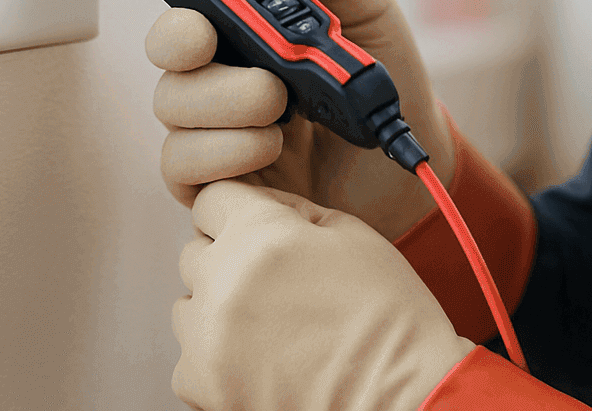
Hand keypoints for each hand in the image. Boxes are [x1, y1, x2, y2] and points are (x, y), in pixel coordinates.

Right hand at [147, 0, 455, 239]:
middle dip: (210, 75)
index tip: (201, 23)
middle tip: (268, 86)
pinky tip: (275, 155)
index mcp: (244, 30)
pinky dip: (230, 161)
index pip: (184, 12)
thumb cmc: (388, 84)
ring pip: (174, 119)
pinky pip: (185, 172)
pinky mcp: (220, 183)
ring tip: (287, 124)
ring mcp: (215, 131)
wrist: (408, 164)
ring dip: (231, 120)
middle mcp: (219, 76)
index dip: (177, 12)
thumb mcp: (370, 16)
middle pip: (170, 65)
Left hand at [172, 179, 473, 410]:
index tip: (254, 226)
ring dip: (219, 306)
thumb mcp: (353, 234)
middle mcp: (224, 282)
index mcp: (260, 235)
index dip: (240, 210)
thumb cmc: (388, 319)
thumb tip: (256, 206)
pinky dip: (217, 355)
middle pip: (196, 250)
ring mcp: (207, 339)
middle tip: (277, 281)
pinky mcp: (202, 385)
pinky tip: (263, 356)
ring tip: (273, 323)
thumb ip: (291, 210)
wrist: (402, 396)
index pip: (212, 199)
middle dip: (229, 257)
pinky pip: (189, 355)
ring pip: (189, 304)